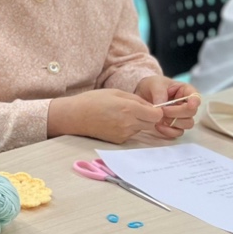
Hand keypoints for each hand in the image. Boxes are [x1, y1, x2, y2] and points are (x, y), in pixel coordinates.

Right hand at [47, 89, 165, 144]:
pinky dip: (128, 128)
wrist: (75, 116)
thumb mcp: (116, 92)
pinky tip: (115, 122)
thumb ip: (136, 99)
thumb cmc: (93, 100)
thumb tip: (151, 107)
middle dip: (148, 117)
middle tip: (136, 110)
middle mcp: (129, 123)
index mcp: (129, 109)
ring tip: (121, 115)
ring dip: (137, 122)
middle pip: (151, 123)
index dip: (156, 110)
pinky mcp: (119, 140)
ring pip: (141, 128)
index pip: (157, 115)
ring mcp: (124, 133)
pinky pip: (131, 133)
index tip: (149, 107)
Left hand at [134, 76, 200, 139]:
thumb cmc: (151, 86)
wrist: (141, 96)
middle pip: (191, 112)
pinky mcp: (174, 126)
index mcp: (185, 91)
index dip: (195, 101)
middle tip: (163, 110)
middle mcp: (186, 104)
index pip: (195, 96)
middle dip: (177, 112)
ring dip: (173, 122)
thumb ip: (159, 93)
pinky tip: (158, 126)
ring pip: (187, 124)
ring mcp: (181, 116)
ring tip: (159, 117)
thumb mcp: (154, 84)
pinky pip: (178, 132)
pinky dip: (169, 131)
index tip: (190, 105)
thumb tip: (162, 107)